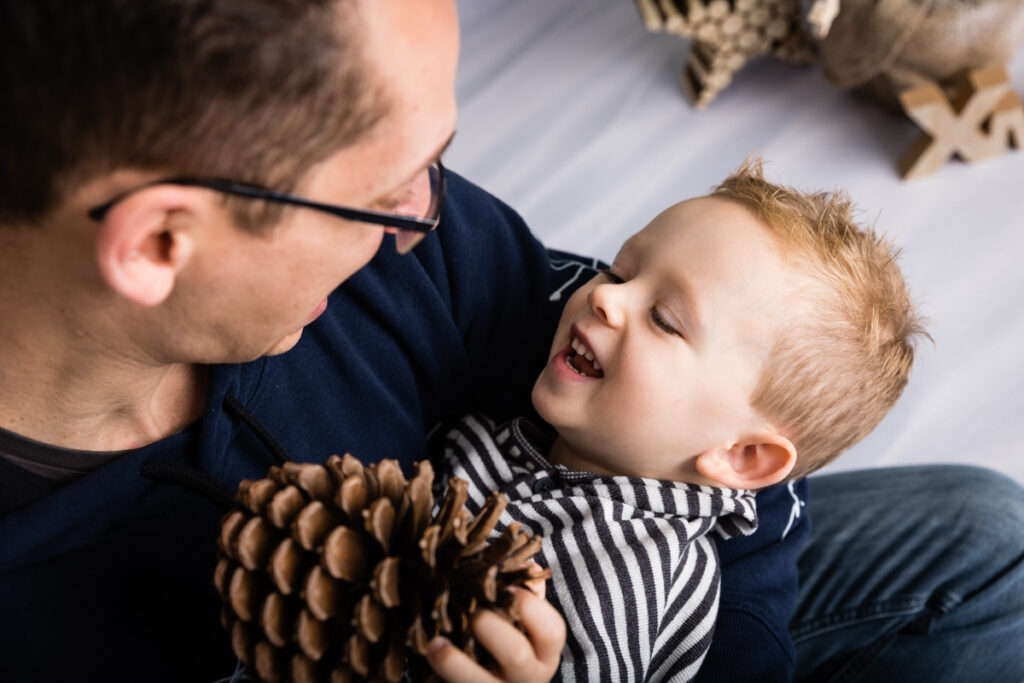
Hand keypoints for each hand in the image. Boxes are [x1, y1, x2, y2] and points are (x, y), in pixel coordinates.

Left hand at [426, 583, 564, 681]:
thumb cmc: (504, 642)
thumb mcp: (520, 623)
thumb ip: (524, 593)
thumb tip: (523, 565)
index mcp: (543, 654)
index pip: (552, 631)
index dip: (531, 606)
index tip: (508, 589)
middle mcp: (528, 677)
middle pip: (516, 654)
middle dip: (489, 626)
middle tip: (472, 614)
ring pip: (479, 681)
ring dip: (452, 661)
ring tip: (434, 645)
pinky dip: (436, 680)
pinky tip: (427, 672)